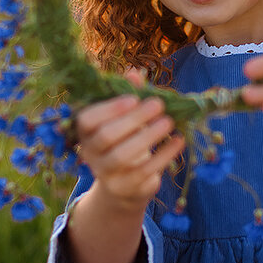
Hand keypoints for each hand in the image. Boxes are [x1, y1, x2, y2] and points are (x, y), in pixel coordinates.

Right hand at [74, 68, 186, 214]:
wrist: (122, 185)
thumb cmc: (123, 140)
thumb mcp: (123, 117)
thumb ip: (127, 95)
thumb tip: (135, 74)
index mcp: (84, 131)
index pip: (87, 119)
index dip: (110, 108)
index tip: (134, 98)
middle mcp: (89, 153)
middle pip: (107, 136)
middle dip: (134, 119)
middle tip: (159, 105)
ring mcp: (105, 173)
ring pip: (123, 155)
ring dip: (149, 136)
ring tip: (169, 122)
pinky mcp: (124, 188)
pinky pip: (144, 171)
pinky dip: (164, 155)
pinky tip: (178, 141)